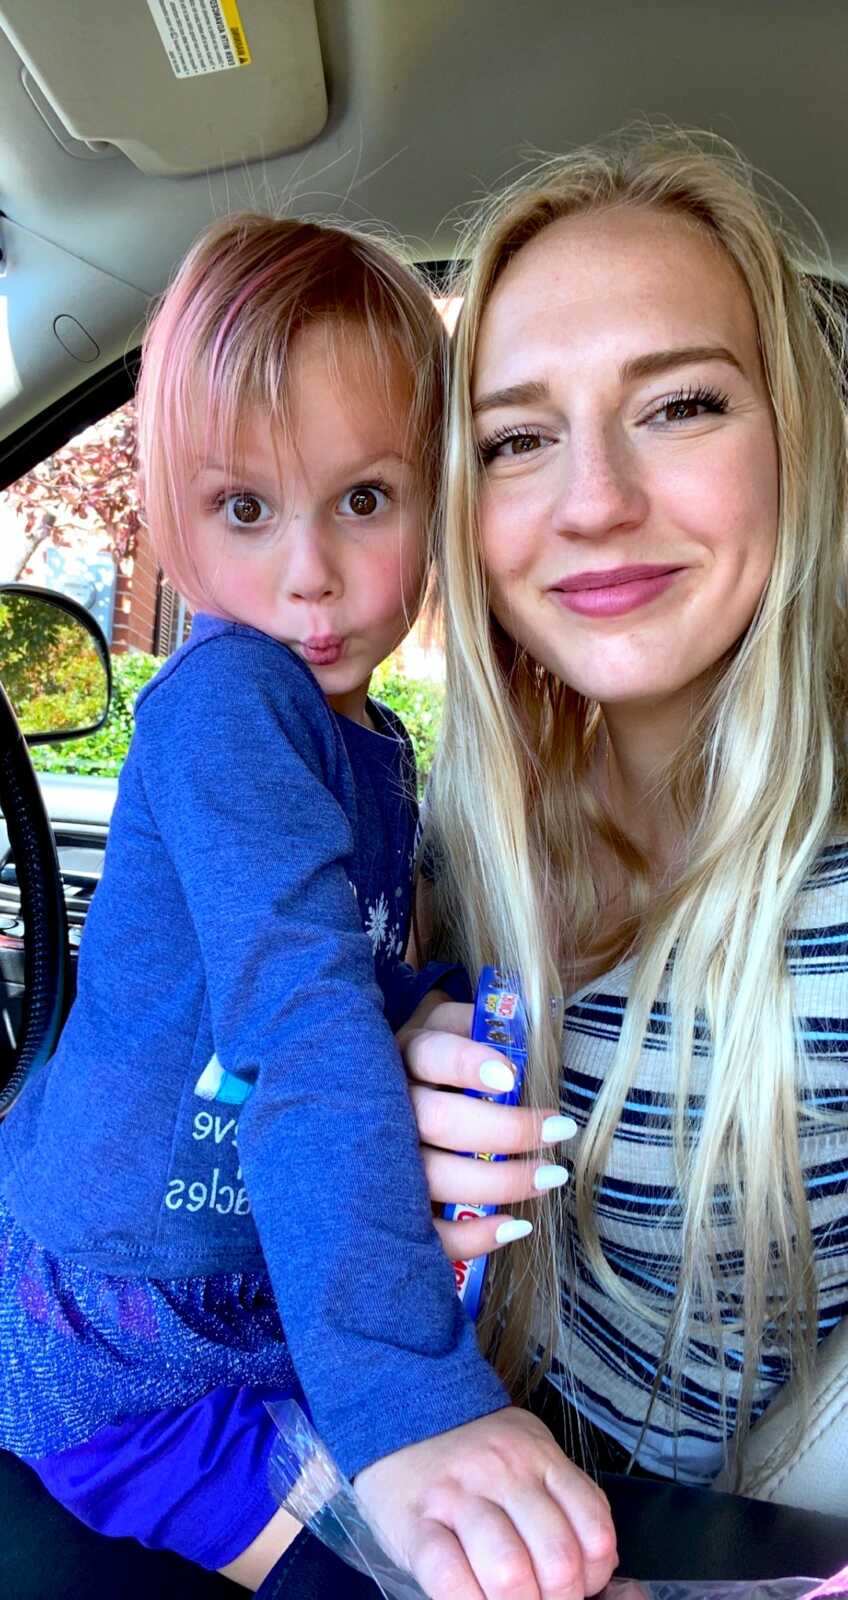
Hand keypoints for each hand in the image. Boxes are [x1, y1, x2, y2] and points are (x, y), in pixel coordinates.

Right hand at [354, 1405, 617, 1599]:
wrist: (395, 1410)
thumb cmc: (470, 1448)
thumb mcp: (525, 1450)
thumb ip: (558, 1496)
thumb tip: (595, 1564)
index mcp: (539, 1458)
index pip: (594, 1530)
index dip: (595, 1576)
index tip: (579, 1587)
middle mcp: (503, 1473)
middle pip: (557, 1559)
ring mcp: (458, 1497)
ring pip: (509, 1572)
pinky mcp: (416, 1523)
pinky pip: (450, 1578)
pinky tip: (472, 1599)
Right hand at [399, 998, 575, 1260]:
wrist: (378, 1099)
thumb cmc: (437, 1062)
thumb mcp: (450, 1028)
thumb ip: (481, 1023)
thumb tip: (526, 1030)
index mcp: (405, 1056)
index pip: (430, 1055)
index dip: (467, 1064)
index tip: (510, 1076)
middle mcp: (388, 1107)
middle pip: (440, 1121)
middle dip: (506, 1130)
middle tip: (558, 1131)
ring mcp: (383, 1162)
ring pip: (434, 1178)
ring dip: (500, 1182)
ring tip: (552, 1177)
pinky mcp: (391, 1208)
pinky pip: (426, 1232)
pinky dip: (470, 1238)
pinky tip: (513, 1227)